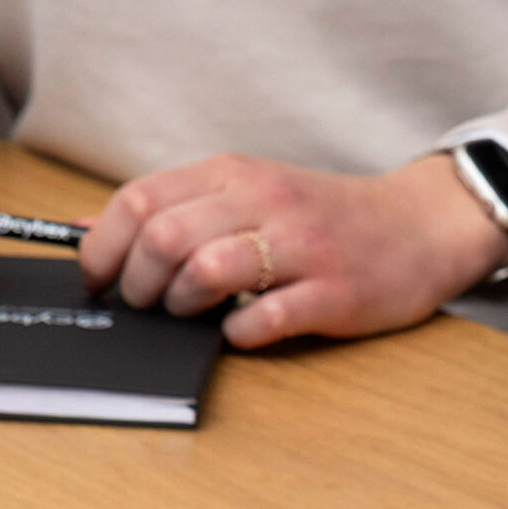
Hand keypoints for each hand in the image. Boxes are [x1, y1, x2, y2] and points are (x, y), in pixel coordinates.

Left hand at [74, 153, 506, 347]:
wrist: (419, 225)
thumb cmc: (320, 216)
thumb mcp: (244, 192)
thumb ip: (173, 208)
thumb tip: (88, 232)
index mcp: (233, 174)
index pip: (139, 200)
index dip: (103, 247)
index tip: (99, 278)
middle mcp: (264, 202)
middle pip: (164, 238)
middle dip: (138, 284)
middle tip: (147, 304)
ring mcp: (300, 248)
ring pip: (205, 272)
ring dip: (181, 306)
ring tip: (191, 314)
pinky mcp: (332, 293)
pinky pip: (262, 318)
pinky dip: (235, 334)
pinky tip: (240, 329)